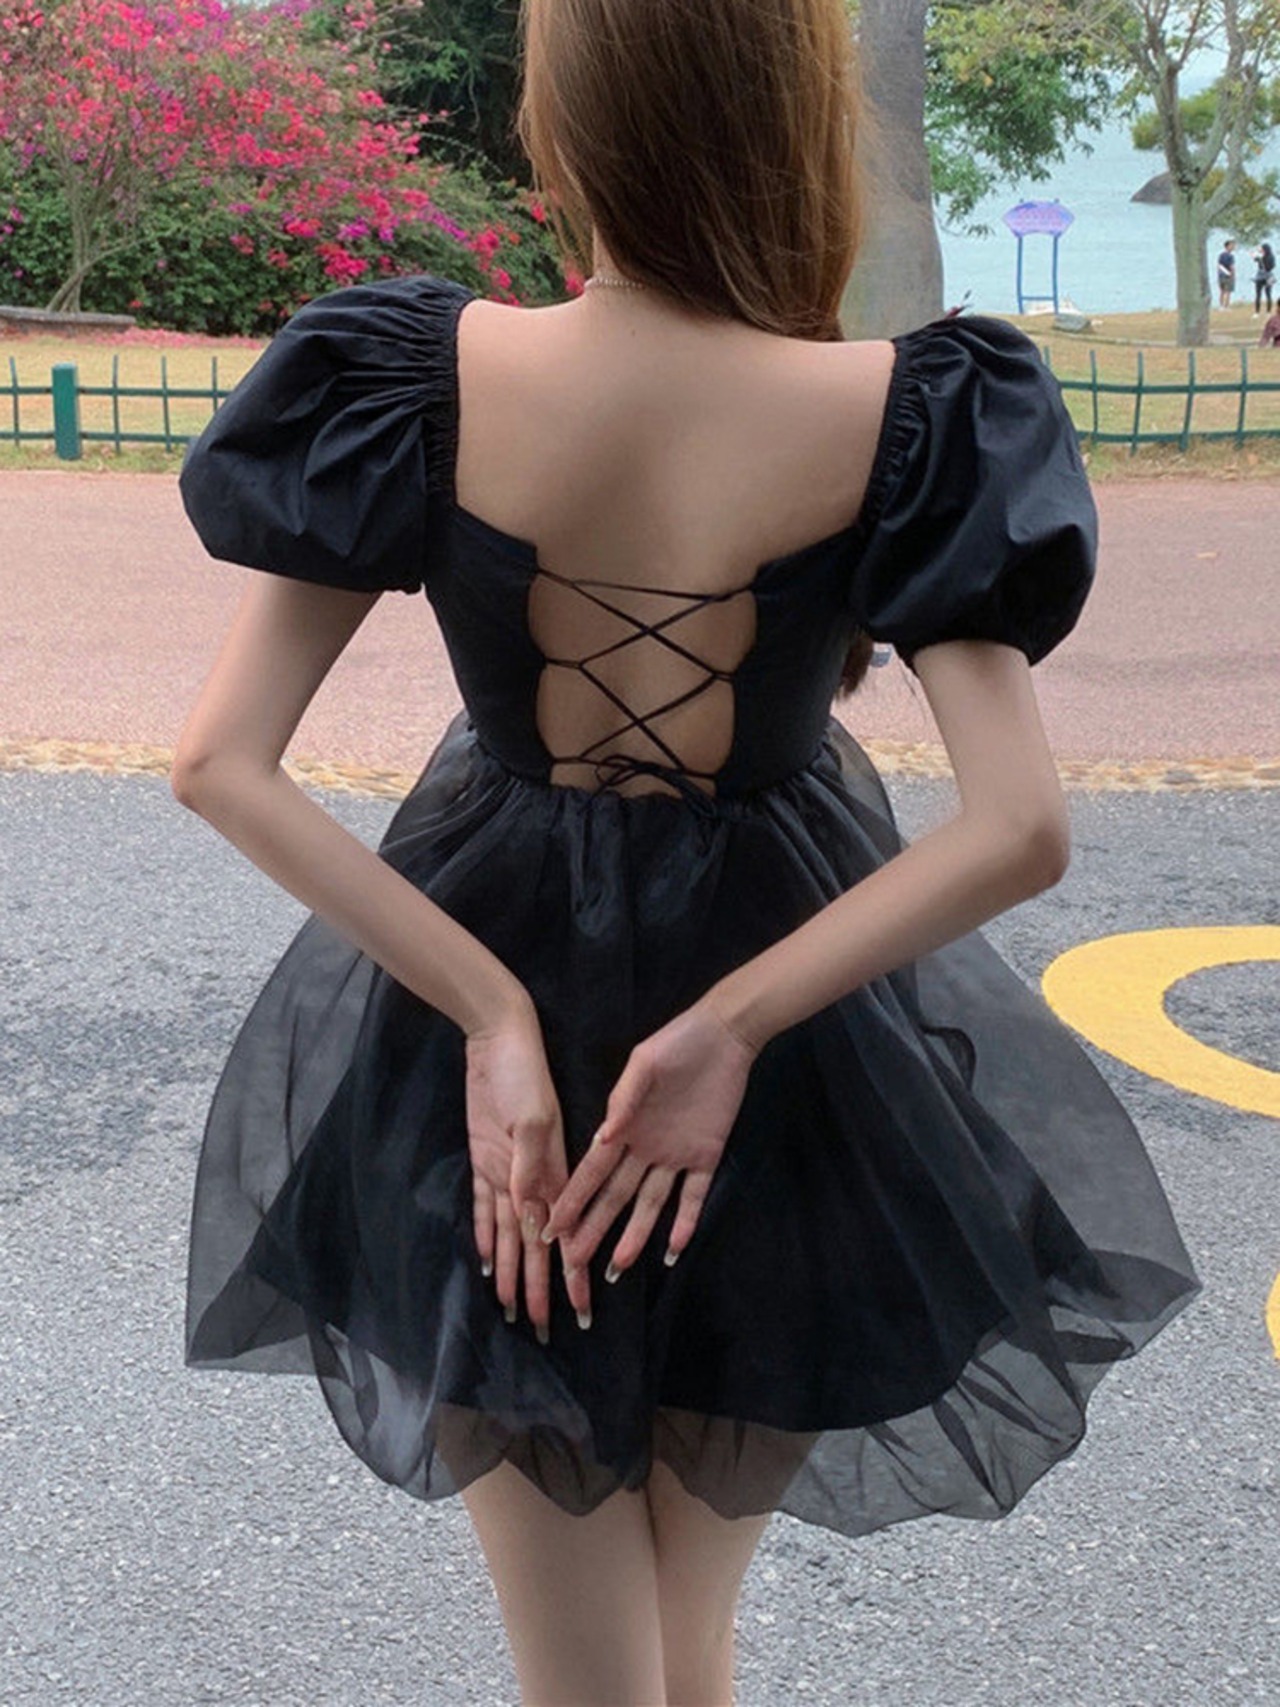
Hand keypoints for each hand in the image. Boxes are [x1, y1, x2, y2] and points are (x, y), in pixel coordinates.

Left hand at [465, 1005, 590, 1336]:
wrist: (499, 1035)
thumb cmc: (523, 1070)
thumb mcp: (532, 1117)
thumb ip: (530, 1169)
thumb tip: (533, 1222)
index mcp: (552, 1172)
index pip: (561, 1236)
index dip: (570, 1275)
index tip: (581, 1310)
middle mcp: (532, 1180)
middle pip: (536, 1247)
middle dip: (542, 1288)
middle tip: (543, 1330)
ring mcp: (506, 1172)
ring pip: (510, 1237)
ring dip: (514, 1273)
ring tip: (515, 1311)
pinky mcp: (484, 1159)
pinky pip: (485, 1210)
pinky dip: (489, 1239)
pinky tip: (490, 1265)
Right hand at [542, 999, 758, 1278]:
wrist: (723, 1034)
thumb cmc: (676, 1044)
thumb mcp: (643, 1065)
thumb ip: (624, 1101)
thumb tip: (603, 1137)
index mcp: (624, 1127)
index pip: (592, 1172)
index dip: (572, 1201)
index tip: (550, 1227)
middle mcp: (644, 1149)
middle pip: (615, 1197)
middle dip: (593, 1229)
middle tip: (574, 1263)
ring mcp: (675, 1155)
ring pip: (650, 1204)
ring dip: (634, 1235)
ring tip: (616, 1268)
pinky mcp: (707, 1155)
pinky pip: (694, 1195)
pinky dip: (684, 1222)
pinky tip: (672, 1250)